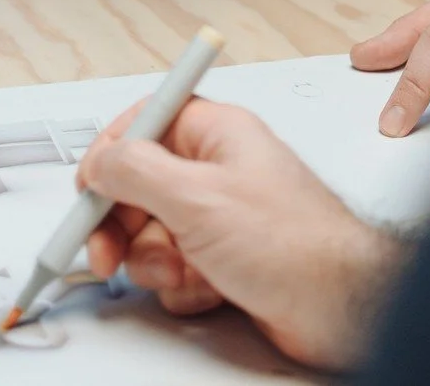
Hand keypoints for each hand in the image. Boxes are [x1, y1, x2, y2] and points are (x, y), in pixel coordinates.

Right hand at [80, 98, 400, 371]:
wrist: (340, 308)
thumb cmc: (294, 243)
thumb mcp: (198, 199)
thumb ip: (137, 173)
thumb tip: (101, 161)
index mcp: (216, 132)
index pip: (147, 122)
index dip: (112, 154)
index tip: (89, 187)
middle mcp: (218, 167)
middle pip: (141, 184)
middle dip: (122, 222)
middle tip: (108, 251)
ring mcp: (222, 215)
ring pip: (154, 231)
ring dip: (155, 259)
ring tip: (179, 271)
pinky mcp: (226, 256)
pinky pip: (176, 265)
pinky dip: (180, 282)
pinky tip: (204, 288)